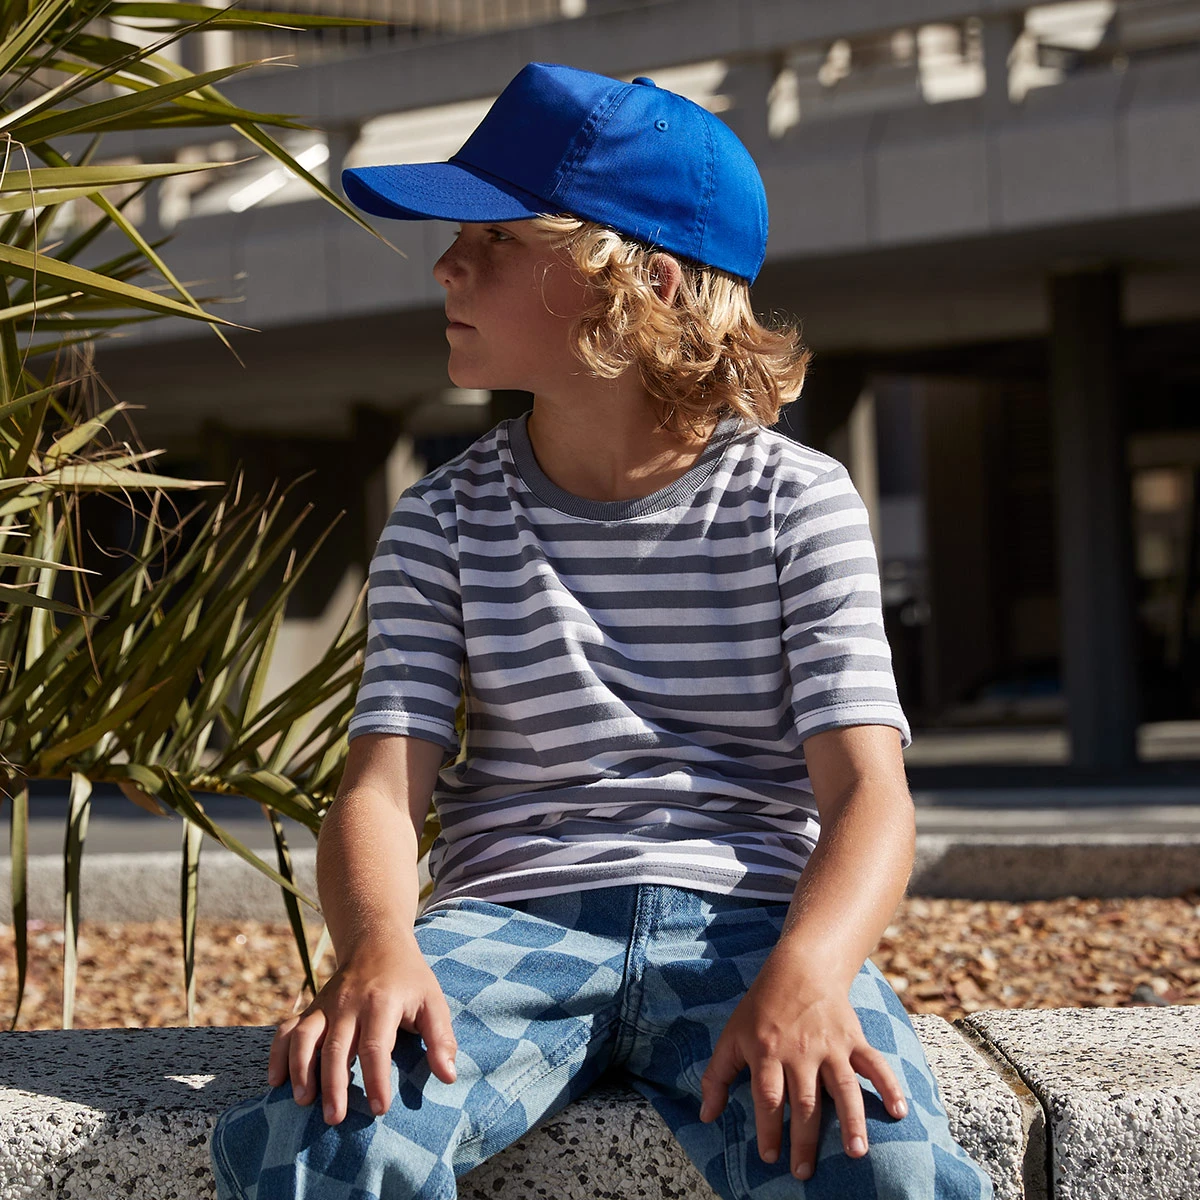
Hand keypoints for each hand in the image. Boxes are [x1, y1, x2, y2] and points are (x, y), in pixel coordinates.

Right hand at [268, 938, 456, 1125]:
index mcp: (381, 1002)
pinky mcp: (311, 1008)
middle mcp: (349, 1003)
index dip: (376, 1079)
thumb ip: (441, 1038)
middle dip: (334, 1084)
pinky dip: (278, 1053)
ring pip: (306, 1037)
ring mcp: (326, 1004)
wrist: (377, 942)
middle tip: (335, 1118)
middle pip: (336, 1046)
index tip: (379, 1109)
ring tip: (302, 1102)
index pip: (376, 1045)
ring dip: (301, 1069)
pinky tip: (276, 1081)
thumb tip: (448, 1077)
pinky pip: (287, 1029)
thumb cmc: (409, 979)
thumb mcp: (433, 1001)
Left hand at [698, 955, 907, 1180]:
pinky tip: (899, 1112)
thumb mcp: (731, 1036)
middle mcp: (800, 1051)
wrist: (799, 968)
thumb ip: (716, 1077)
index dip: (768, 1129)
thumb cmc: (761, 1007)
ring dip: (851, 1121)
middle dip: (804, 1139)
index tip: (770, 1157)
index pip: (768, 1097)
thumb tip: (706, 1117)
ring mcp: (830, 1045)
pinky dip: (889, 1085)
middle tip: (804, 1172)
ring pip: (842, 1087)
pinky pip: (874, 1063)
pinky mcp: (853, 1038)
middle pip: (804, 1101)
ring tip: (856, 1152)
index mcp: (767, 1051)